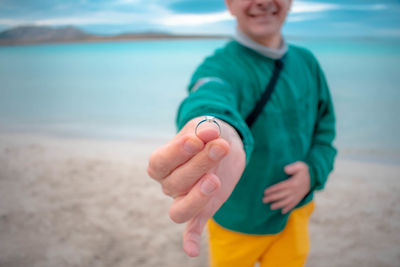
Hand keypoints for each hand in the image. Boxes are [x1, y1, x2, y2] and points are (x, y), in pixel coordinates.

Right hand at [147, 117, 245, 256]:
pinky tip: (192, 251)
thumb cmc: (208, 134)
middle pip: (175, 183)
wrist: (222, 143)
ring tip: (215, 180)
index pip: (160, 163)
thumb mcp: (207, 127)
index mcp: (162, 163)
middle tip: (220, 147)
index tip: (197, 139)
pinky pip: (192, 229)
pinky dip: (190, 240)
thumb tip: (208, 133)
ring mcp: (185, 198)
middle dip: (199, 165)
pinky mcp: (204, 209)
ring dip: (196, 198)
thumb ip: (206, 130)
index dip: (177, 153)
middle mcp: (169, 184)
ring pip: (180, 211)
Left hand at [262, 161, 309, 213]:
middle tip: (263, 200)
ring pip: (286, 202)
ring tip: (270, 207)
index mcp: (293, 183)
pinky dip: (288, 208)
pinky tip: (282, 212)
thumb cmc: (303, 171)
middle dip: (272, 198)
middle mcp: (295, 191)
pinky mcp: (299, 198)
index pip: (280, 187)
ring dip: (278, 205)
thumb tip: (285, 169)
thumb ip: (293, 167)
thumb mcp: (300, 165)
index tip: (265, 192)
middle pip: (281, 195)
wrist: (313, 177)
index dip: (272, 190)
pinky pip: (293, 205)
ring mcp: (297, 196)